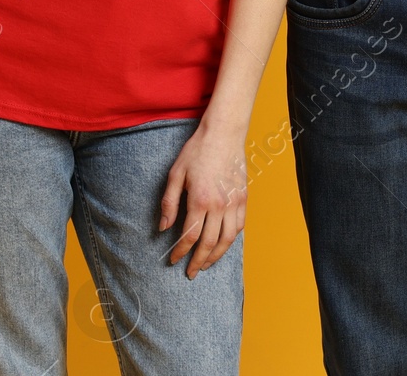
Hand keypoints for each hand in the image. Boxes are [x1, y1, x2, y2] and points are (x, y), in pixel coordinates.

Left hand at [159, 119, 246, 279]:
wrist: (223, 133)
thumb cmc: (197, 151)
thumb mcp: (176, 174)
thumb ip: (169, 203)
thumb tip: (163, 228)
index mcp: (200, 200)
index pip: (190, 236)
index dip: (180, 252)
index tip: (173, 260)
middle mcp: (219, 205)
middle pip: (209, 243)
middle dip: (198, 261)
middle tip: (190, 272)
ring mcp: (234, 202)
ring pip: (228, 239)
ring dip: (217, 256)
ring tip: (207, 264)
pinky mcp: (244, 198)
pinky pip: (240, 226)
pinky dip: (231, 240)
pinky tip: (223, 244)